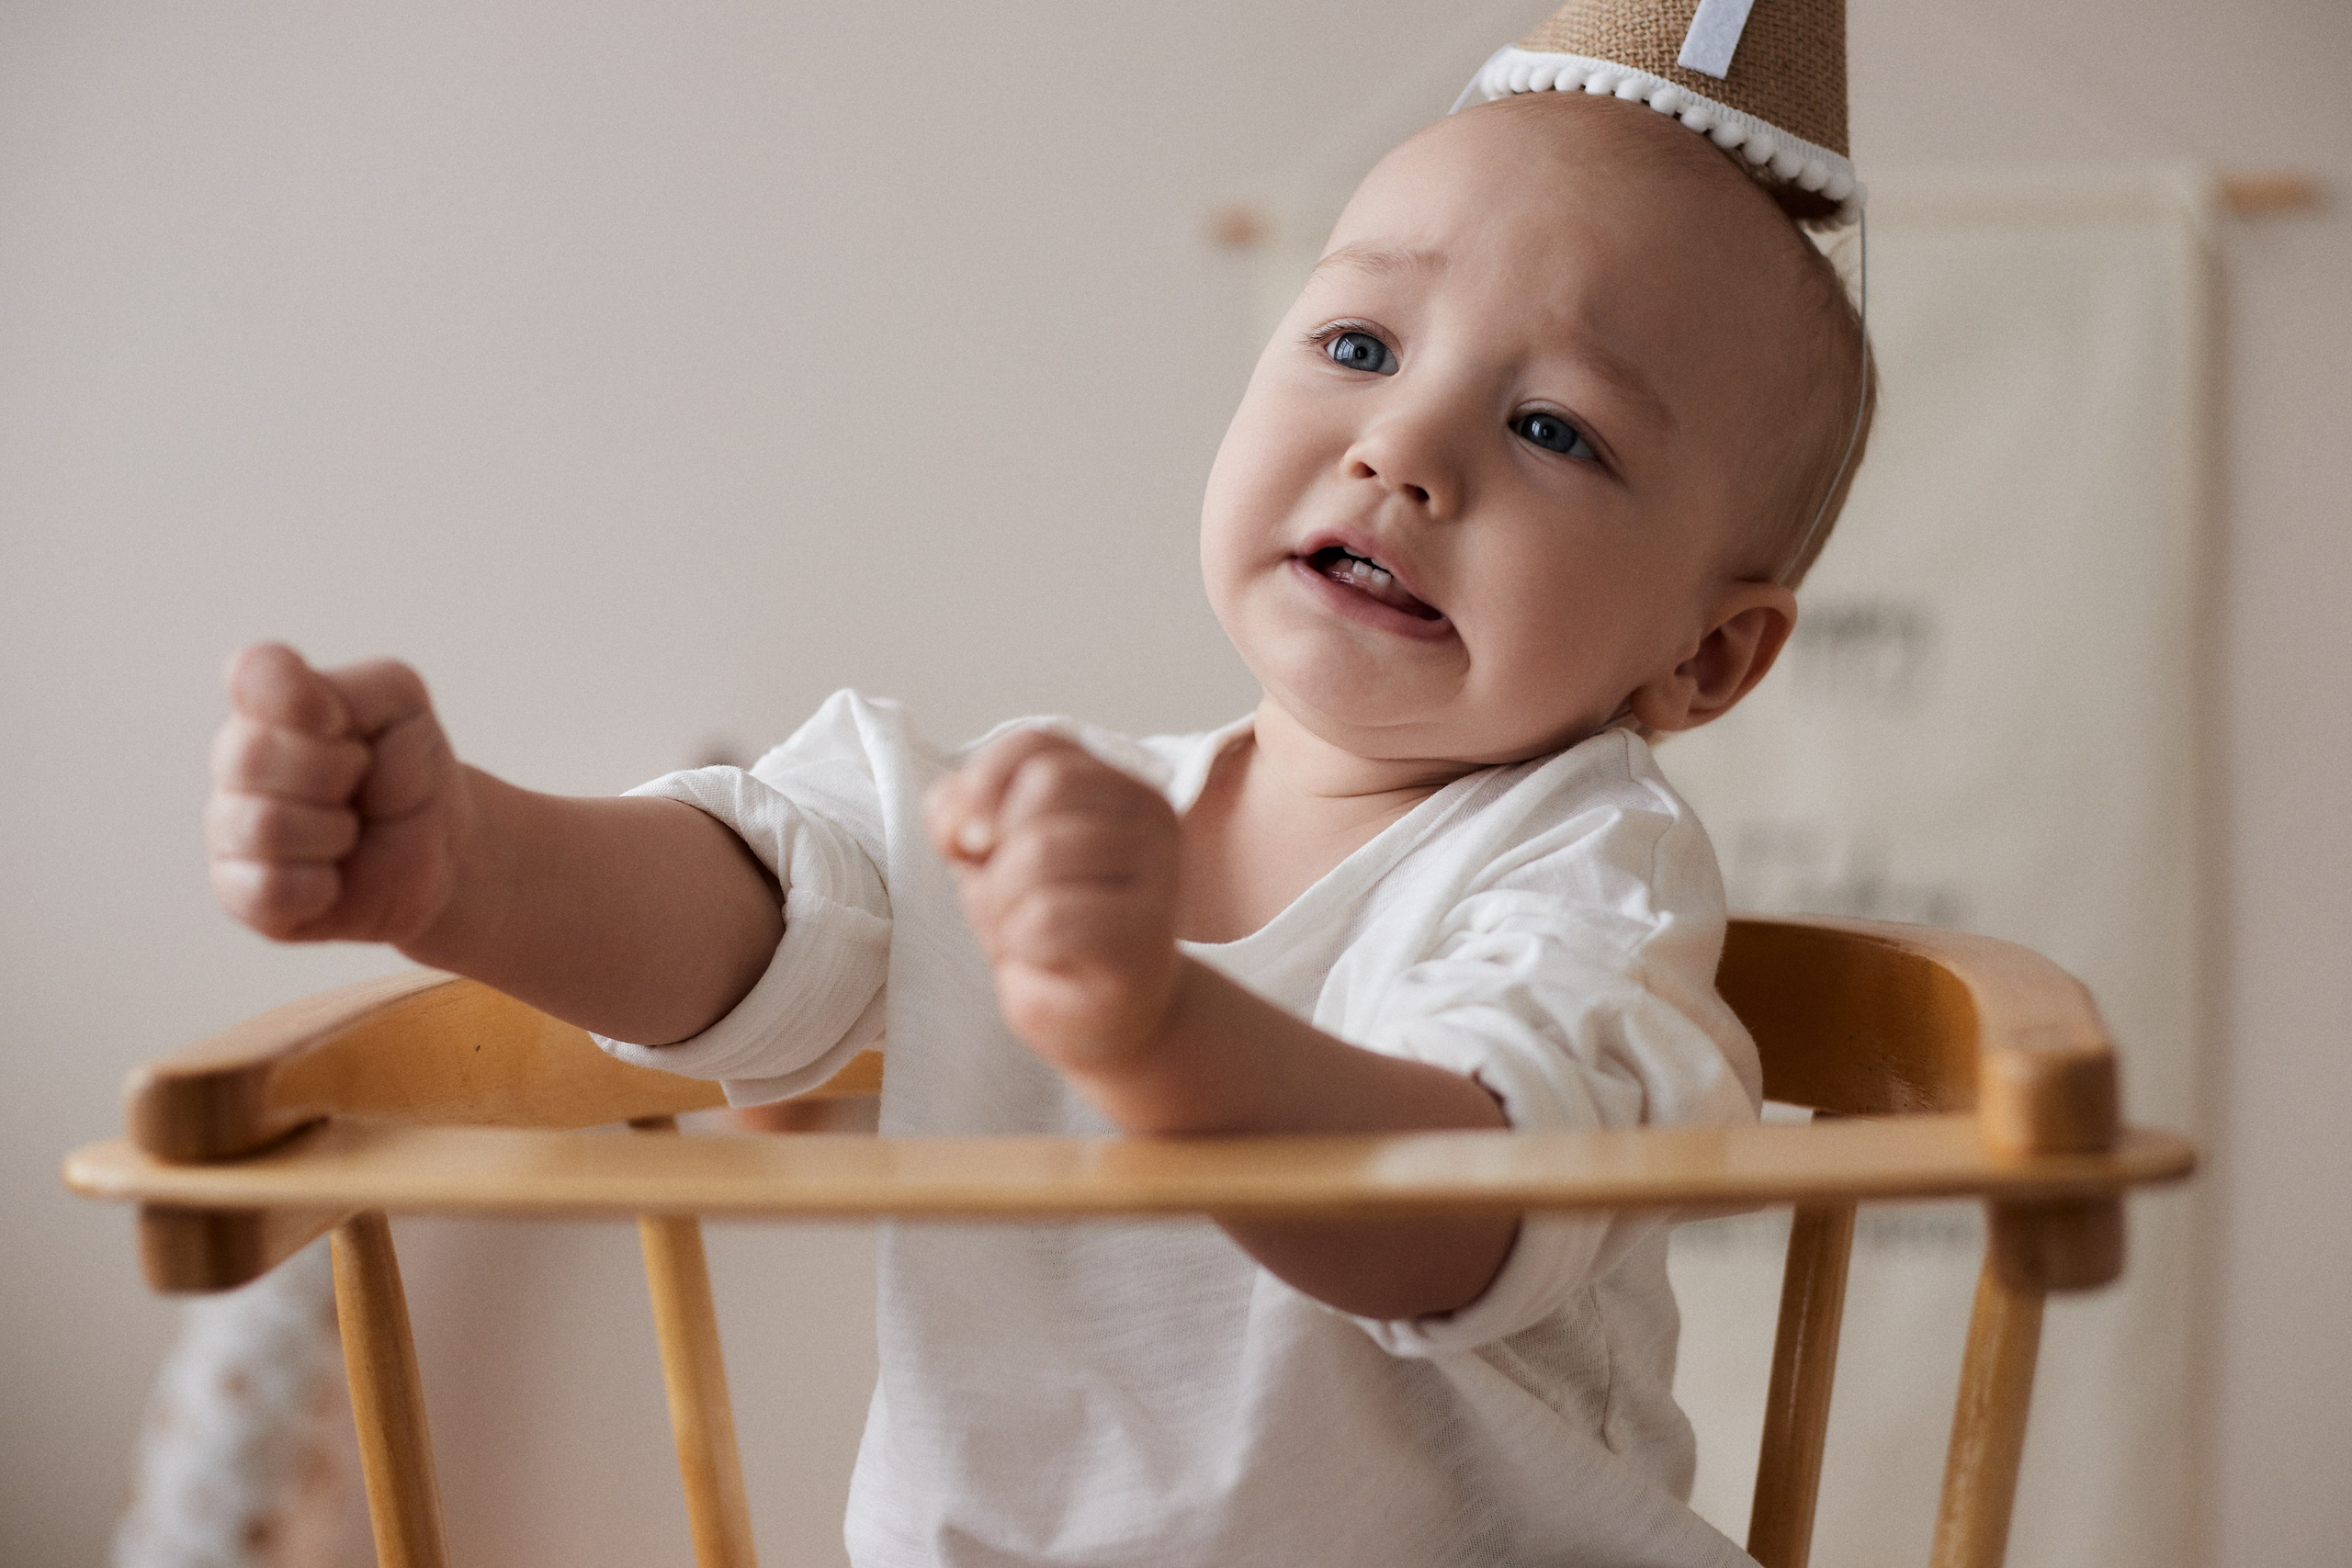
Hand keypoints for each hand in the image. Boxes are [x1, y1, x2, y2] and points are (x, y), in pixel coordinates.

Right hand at [206, 643, 467, 946]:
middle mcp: (236, 762)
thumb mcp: (404, 709)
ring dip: (334, 831)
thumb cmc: (408, 770)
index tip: (343, 722)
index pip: (255, 673)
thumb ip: (356, 690)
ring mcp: (232, 829)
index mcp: (269, 706)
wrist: (439, 851)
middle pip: (252, 756)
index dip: (305, 700)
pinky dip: (321, 885)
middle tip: (360, 781)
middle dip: (335, 771)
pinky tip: (333, 876)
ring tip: (350, 831)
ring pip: (264, 825)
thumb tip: (305, 708)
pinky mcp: (240, 893)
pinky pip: (268, 889)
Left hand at [924, 731, 1181, 1075]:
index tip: (966, 841)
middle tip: (1001, 897)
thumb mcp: (995, 855)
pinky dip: (1019, 942)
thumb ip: (968, 813)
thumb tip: (962, 823)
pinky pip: (1046, 918)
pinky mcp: (1144, 940)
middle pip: (1042, 789)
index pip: (1037, 745)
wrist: (1100, 1018)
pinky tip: (1043, 961)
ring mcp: (1159, 877)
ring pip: (1040, 850)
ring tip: (1021, 932)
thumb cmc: (1046, 927)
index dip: (980, 786)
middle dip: (994, 849)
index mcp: (1118, 785)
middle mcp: (1152, 819)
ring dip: (1001, 901)